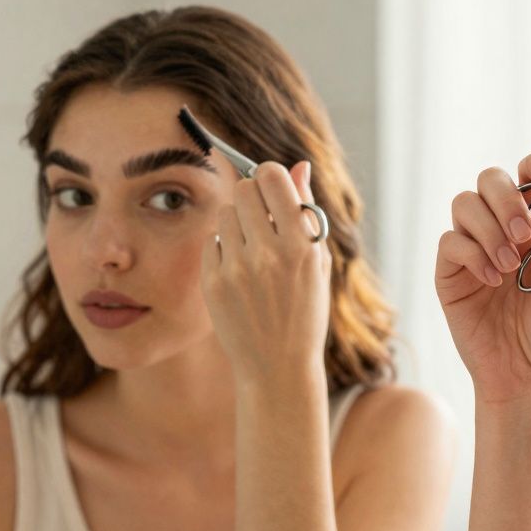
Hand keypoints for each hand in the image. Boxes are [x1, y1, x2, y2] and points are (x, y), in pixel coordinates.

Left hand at [201, 160, 331, 384]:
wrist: (279, 366)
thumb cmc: (305, 311)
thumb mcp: (318, 262)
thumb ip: (307, 212)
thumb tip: (299, 164)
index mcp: (302, 245)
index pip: (272, 177)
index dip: (269, 176)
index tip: (271, 188)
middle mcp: (269, 254)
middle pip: (244, 188)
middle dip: (252, 196)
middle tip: (261, 219)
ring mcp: (238, 269)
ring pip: (225, 213)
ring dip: (237, 223)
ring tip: (251, 250)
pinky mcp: (214, 283)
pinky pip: (212, 241)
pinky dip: (224, 250)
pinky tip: (238, 274)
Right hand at [435, 153, 530, 405]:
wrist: (530, 382)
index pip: (530, 178)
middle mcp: (503, 232)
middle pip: (490, 180)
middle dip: (507, 196)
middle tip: (526, 231)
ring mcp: (474, 252)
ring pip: (465, 204)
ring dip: (489, 226)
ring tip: (509, 265)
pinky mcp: (451, 275)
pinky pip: (450, 242)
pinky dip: (472, 253)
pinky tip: (491, 280)